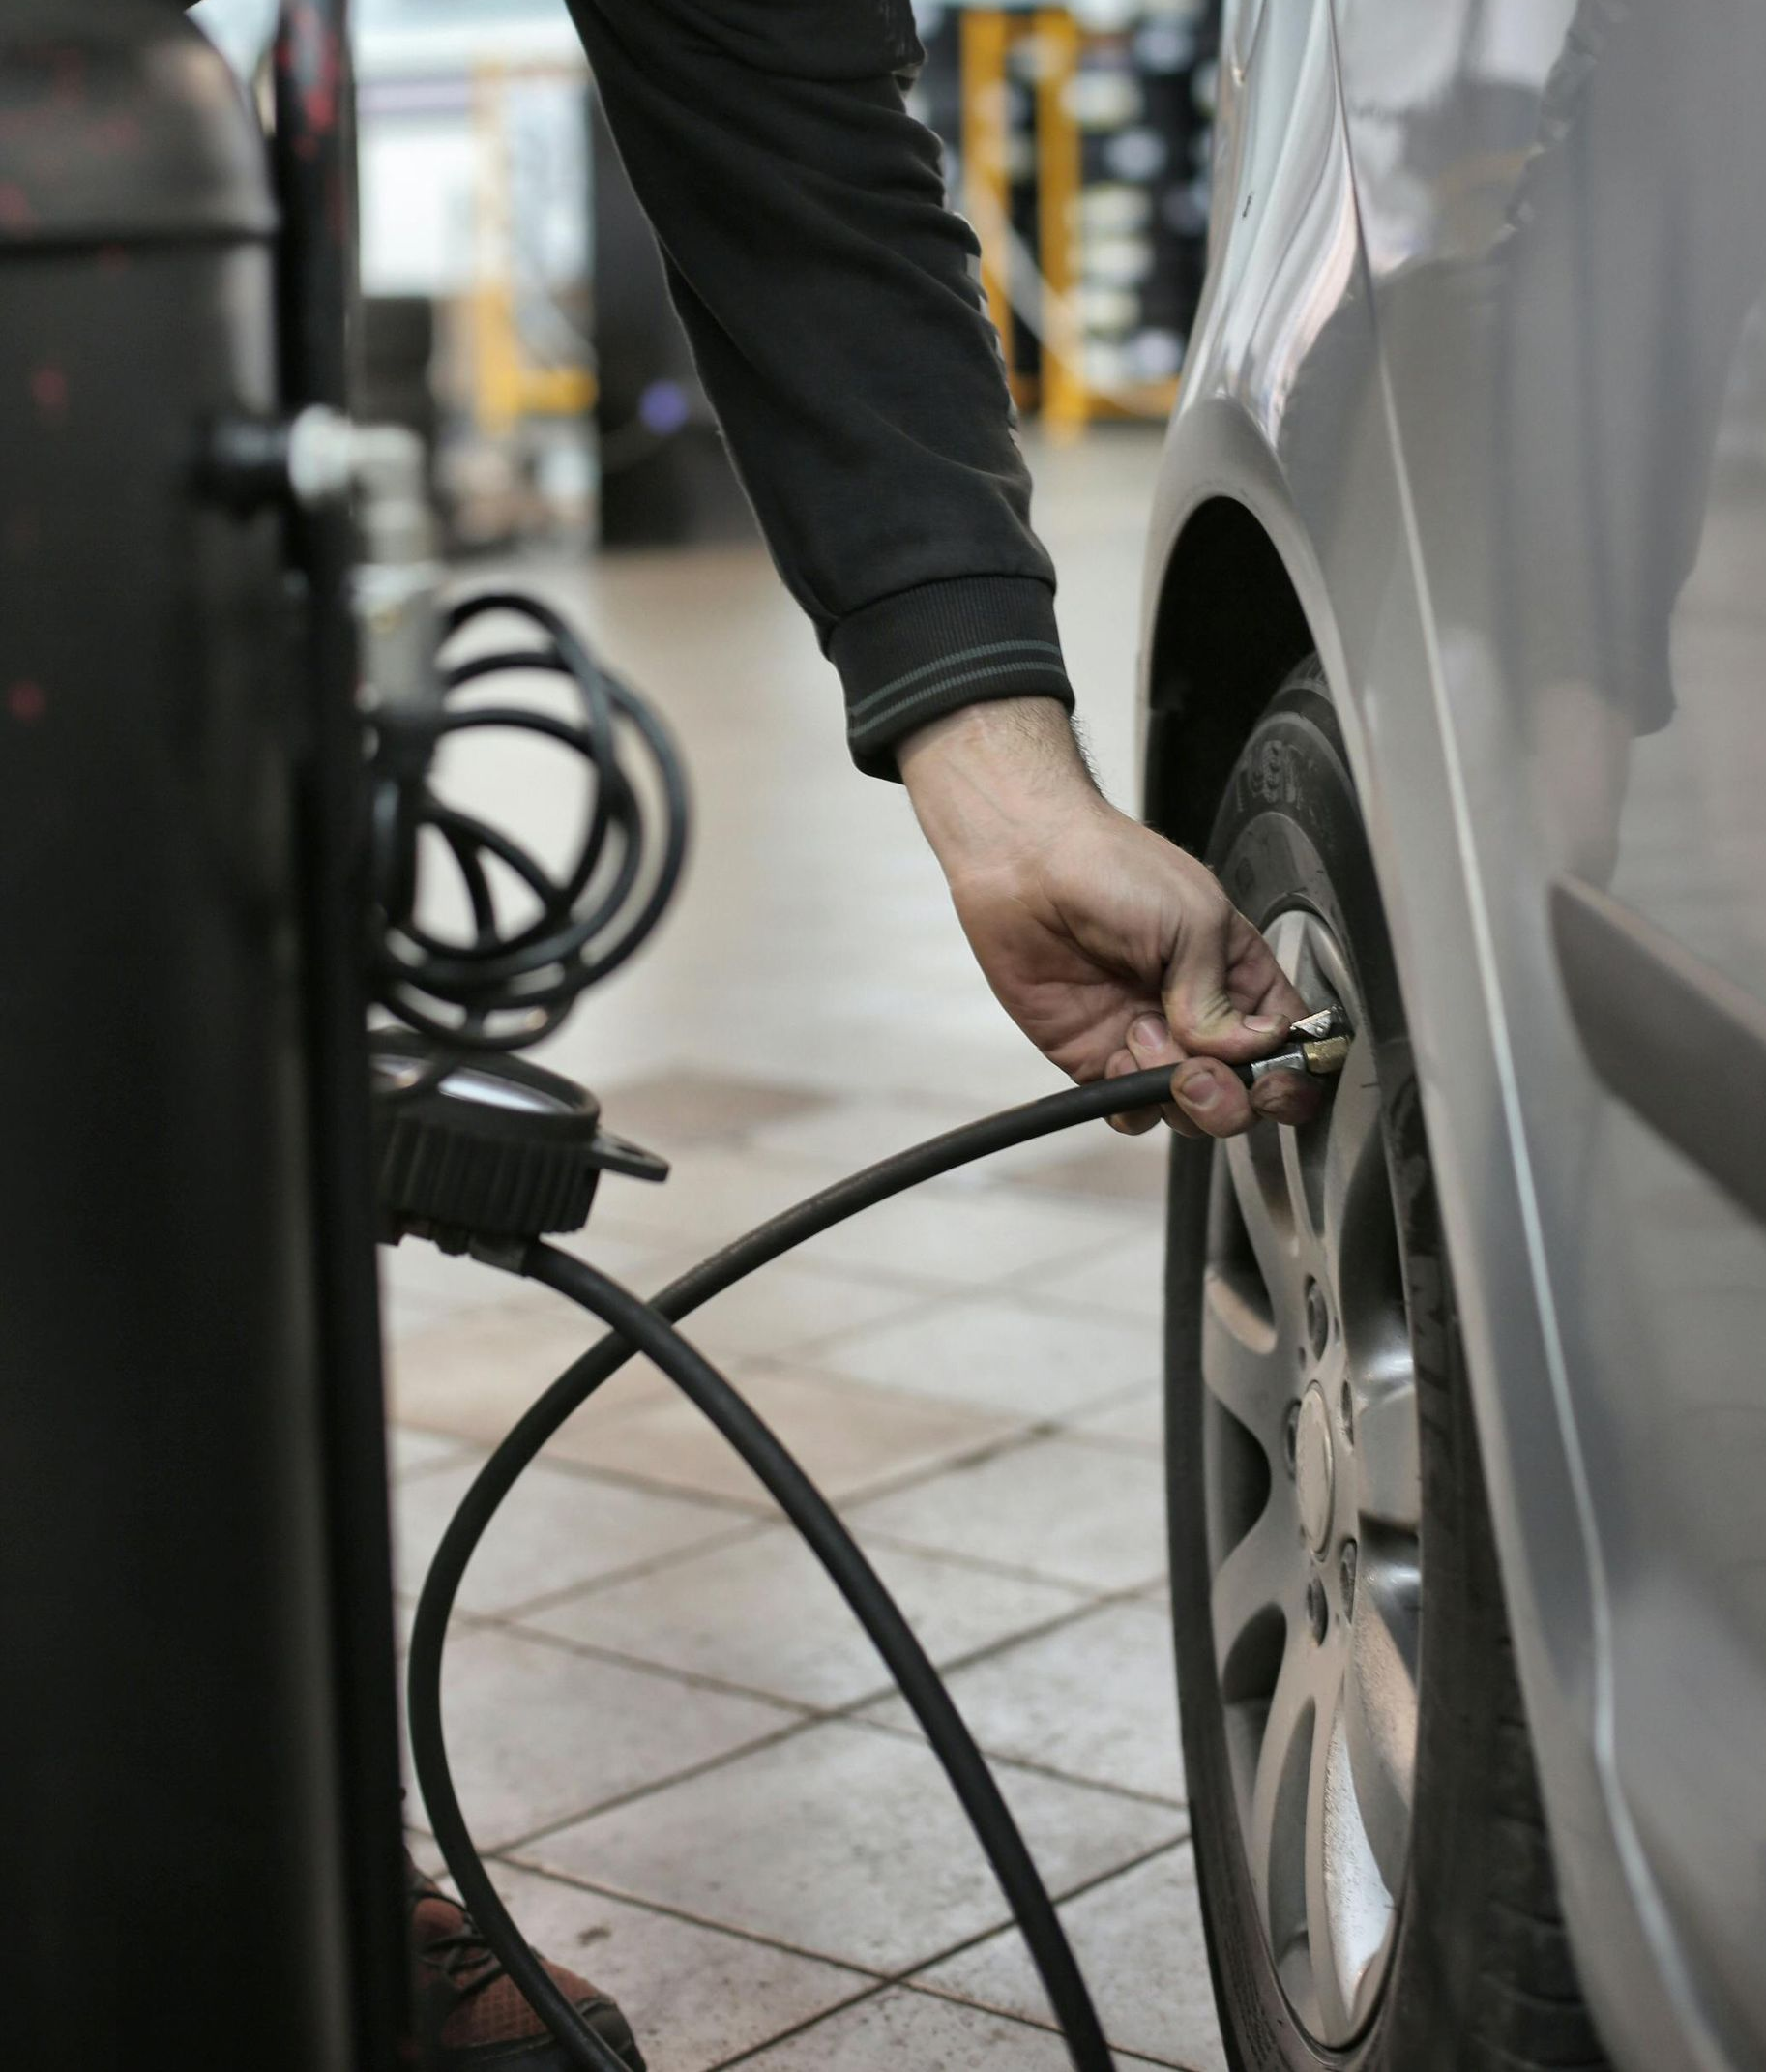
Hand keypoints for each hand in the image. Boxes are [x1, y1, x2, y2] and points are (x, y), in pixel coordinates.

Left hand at [899, 697, 1316, 1136]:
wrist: (1026, 867)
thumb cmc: (1112, 869)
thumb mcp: (1193, 919)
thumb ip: (1220, 996)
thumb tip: (1244, 1052)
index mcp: (1240, 976)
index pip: (1290, 1046)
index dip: (1294, 1075)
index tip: (1274, 1078)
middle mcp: (1202, 1017)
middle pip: (1246, 1094)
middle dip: (1231, 1097)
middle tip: (1199, 1069)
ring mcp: (1151, 1043)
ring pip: (1192, 1112)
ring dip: (1177, 1093)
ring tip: (1142, 1033)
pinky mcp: (1099, 1061)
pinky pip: (1133, 1113)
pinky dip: (1133, 1102)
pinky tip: (1117, 1053)